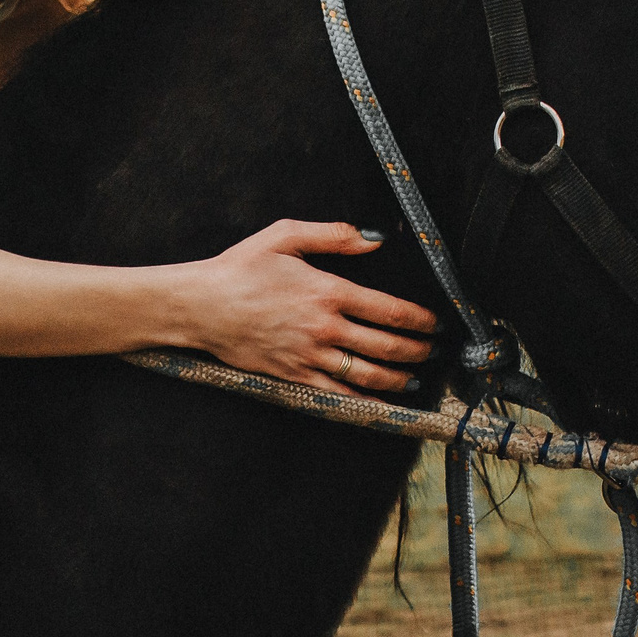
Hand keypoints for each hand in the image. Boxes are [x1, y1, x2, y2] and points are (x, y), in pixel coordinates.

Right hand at [187, 220, 439, 393]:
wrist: (201, 306)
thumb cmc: (240, 268)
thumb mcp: (284, 235)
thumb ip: (333, 234)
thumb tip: (374, 238)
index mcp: (328, 291)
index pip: (390, 310)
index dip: (420, 319)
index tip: (436, 323)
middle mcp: (325, 327)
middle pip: (387, 346)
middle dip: (418, 351)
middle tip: (433, 352)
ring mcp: (311, 356)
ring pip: (368, 375)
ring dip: (398, 379)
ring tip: (414, 379)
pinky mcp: (294, 376)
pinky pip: (338, 394)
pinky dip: (364, 400)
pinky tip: (380, 401)